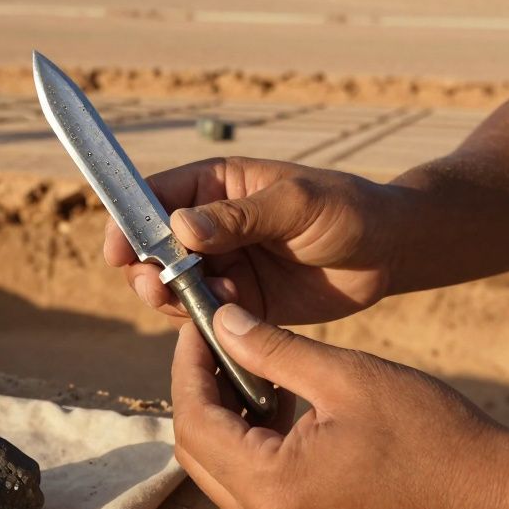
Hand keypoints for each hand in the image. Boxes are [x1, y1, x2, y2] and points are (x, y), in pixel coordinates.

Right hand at [105, 157, 395, 325]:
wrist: (390, 253)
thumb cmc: (348, 209)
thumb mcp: (297, 203)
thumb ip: (241, 217)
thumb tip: (179, 225)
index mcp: (217, 186)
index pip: (156, 197)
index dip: (129, 221)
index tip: (119, 250)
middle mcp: (211, 226)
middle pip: (153, 247)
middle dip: (146, 268)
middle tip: (158, 285)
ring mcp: (225, 265)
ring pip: (172, 286)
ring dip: (171, 297)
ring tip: (199, 298)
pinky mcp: (242, 303)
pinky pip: (204, 316)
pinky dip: (202, 322)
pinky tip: (225, 316)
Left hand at [172, 304, 508, 508]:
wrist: (496, 498)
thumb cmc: (431, 435)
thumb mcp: (345, 376)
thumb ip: (271, 349)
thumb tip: (220, 322)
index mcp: (271, 488)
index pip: (194, 422)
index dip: (188, 366)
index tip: (198, 323)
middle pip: (197, 452)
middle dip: (200, 391)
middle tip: (218, 339)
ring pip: (222, 472)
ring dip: (226, 418)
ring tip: (253, 364)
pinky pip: (254, 489)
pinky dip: (252, 445)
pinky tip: (281, 404)